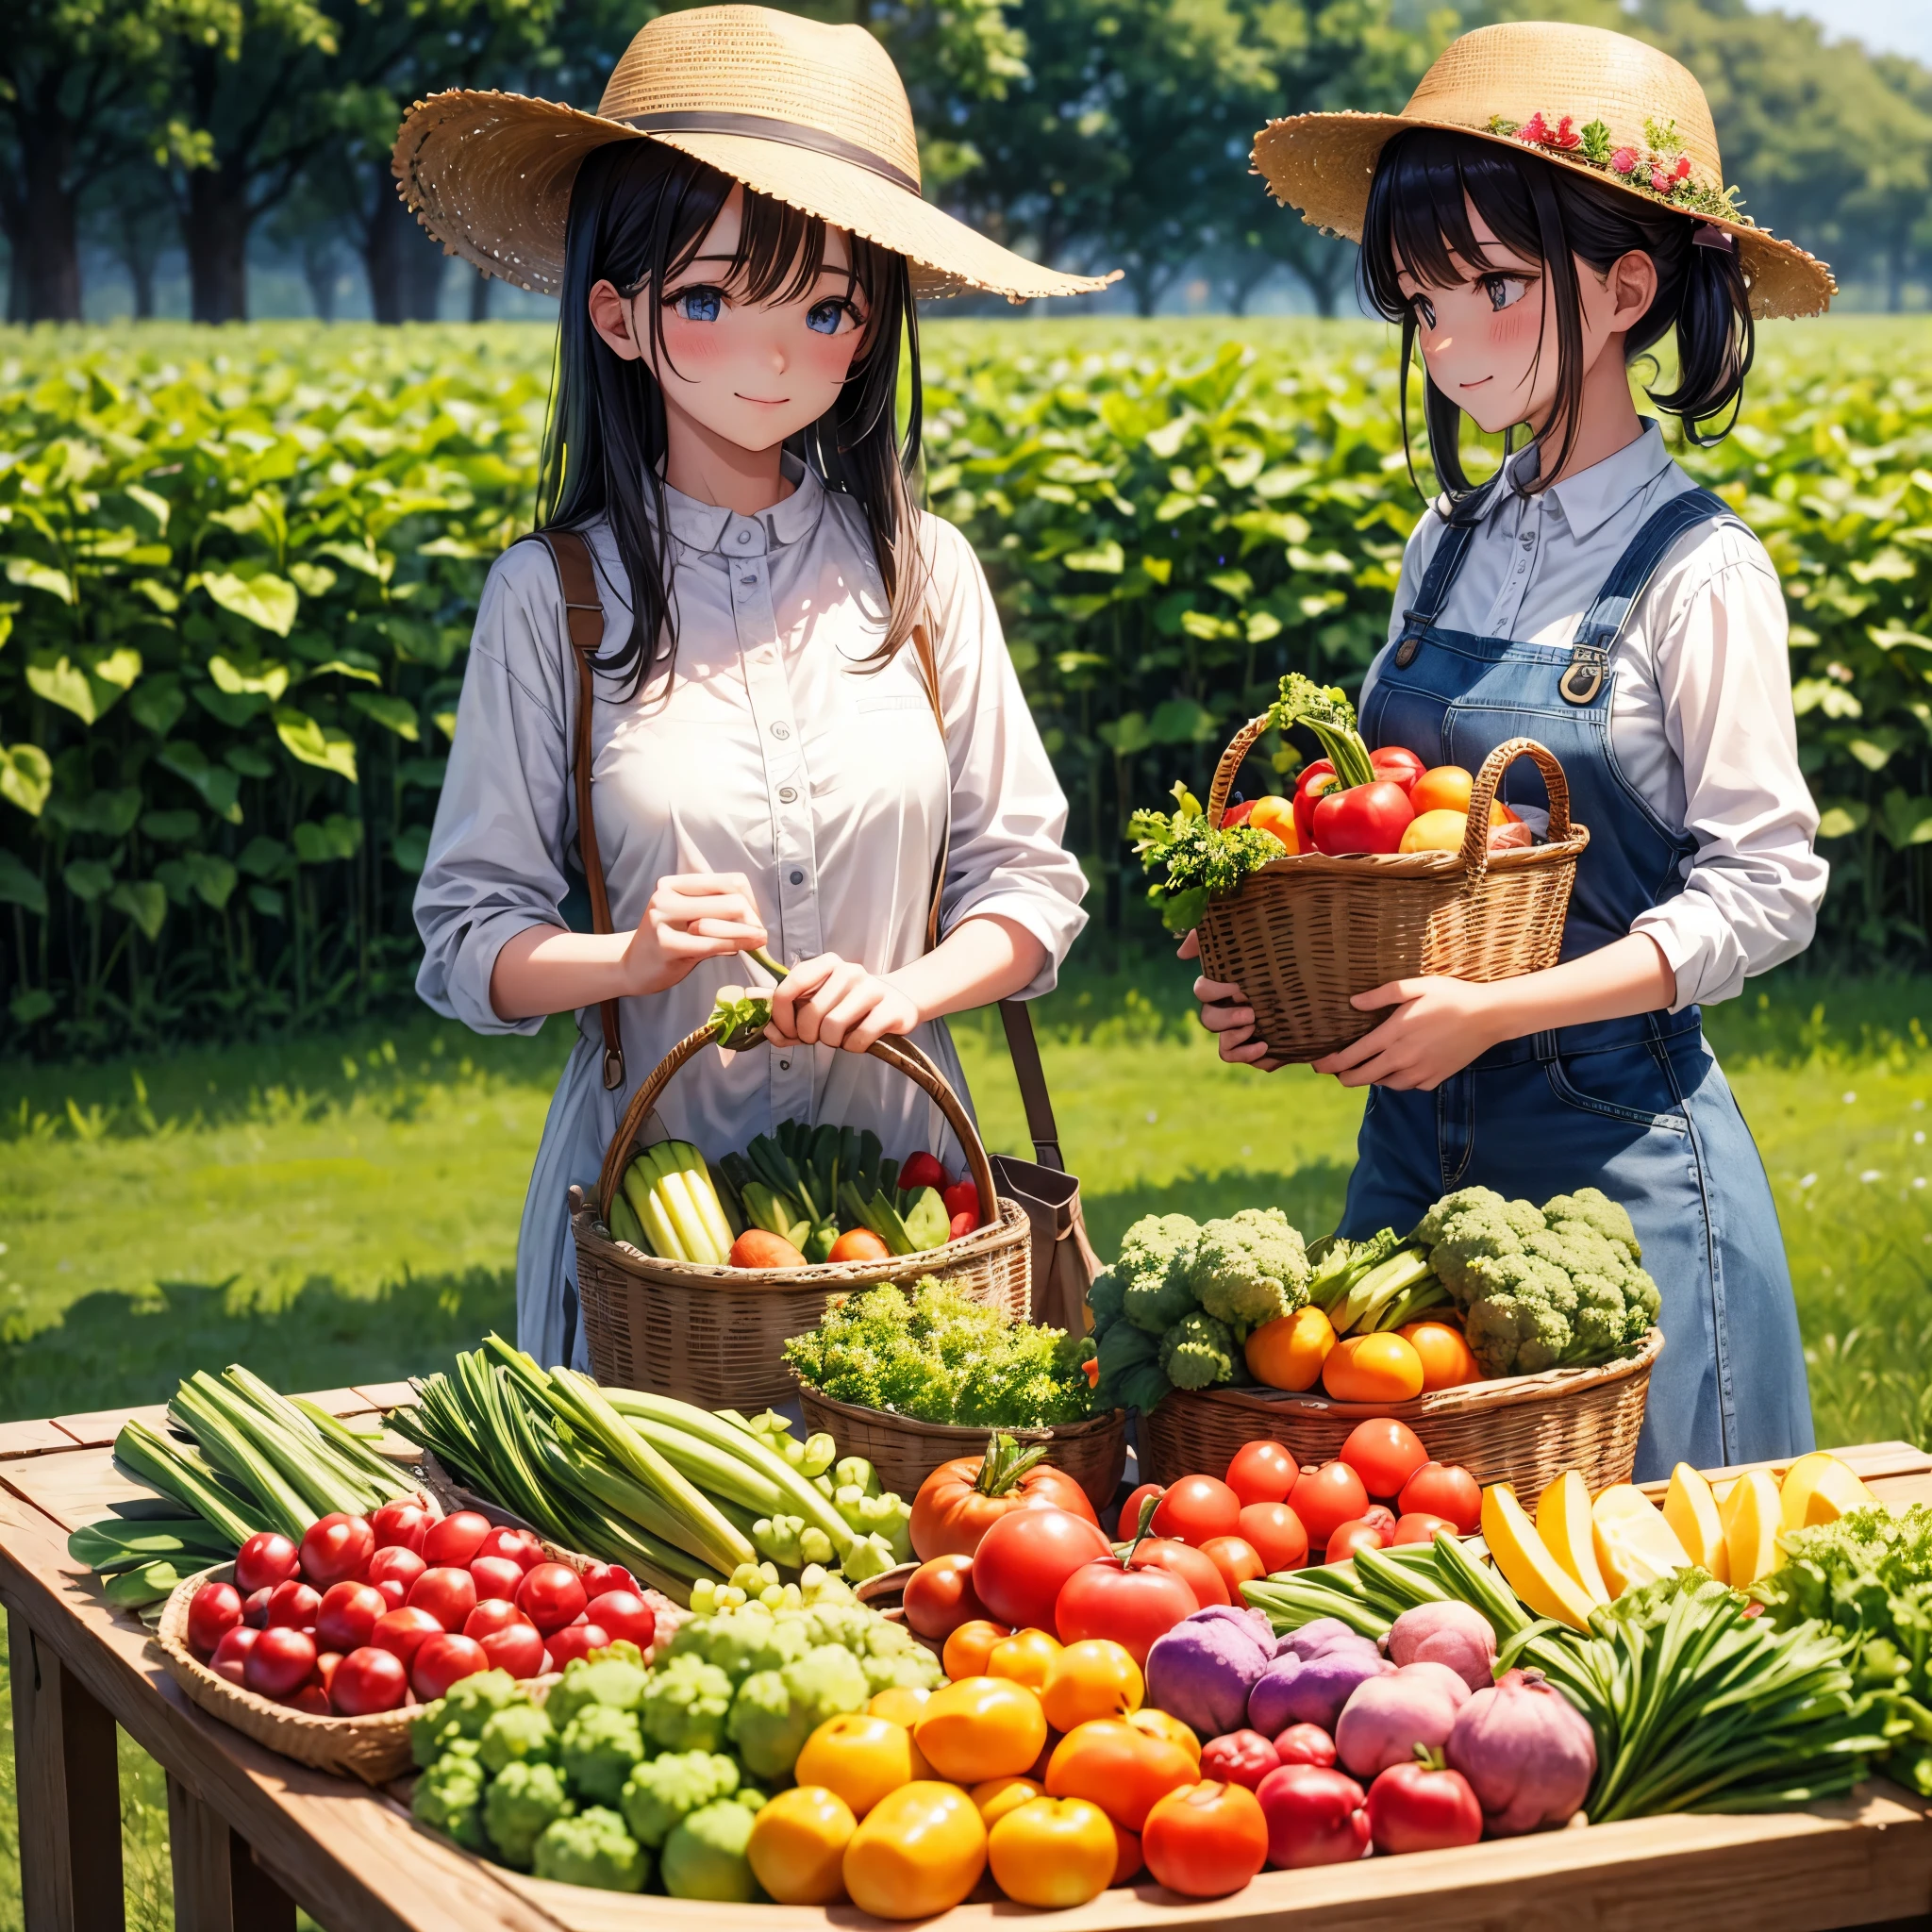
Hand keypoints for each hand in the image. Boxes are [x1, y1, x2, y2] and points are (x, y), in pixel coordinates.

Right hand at [624, 872, 767, 997]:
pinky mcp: (667, 945)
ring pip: (724, 919)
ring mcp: (663, 919)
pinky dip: (734, 945)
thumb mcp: (689, 918)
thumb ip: (716, 912)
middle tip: (760, 935)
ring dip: (747, 933)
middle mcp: (666, 896)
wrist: (632, 967)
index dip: (750, 900)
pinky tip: (743, 950)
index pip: (729, 881)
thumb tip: (756, 918)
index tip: (754, 918)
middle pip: (730, 899)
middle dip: (753, 918)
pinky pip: (712, 943)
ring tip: (759, 942)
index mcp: (674, 884)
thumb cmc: (667, 941)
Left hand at [766, 952, 921, 1052]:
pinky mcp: (890, 1010)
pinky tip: (858, 1039)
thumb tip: (764, 1022)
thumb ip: (786, 1013)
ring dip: (832, 1041)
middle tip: (819, 1036)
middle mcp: (849, 971)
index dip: (781, 1015)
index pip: (790, 985)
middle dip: (809, 1035)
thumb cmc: (848, 1004)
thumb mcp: (816, 1002)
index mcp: (827, 963)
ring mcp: (872, 989)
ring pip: (832, 1027)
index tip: (786, 1031)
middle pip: (810, 1013)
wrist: (897, 1001)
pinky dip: (853, 1046)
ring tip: (841, 1036)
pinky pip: (858, 1039)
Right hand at [1177, 928, 1282, 1070]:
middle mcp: (1233, 1007)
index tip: (1238, 985)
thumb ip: (1215, 934)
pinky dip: (1249, 1055)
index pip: (1203, 990)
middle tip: (1251, 1012)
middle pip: (1208, 1019)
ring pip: (1222, 1043)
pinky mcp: (1260, 1046)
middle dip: (1225, 1018)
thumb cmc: (1288, 948)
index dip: (1214, 991)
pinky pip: (1242, 1058)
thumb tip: (1181, 954)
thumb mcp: (1255, 931)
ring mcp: (1245, 1030)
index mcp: (1229, 983)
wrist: (1328, 977)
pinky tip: (1267, 1046)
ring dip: (1234, 1037)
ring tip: (1256, 1026)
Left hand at [1311, 975, 1501, 1089]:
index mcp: (1393, 1035)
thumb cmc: (1451, 996)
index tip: (1317, 1064)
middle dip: (1345, 1076)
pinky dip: (1397, 1080)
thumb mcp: (1415, 987)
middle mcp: (1402, 1059)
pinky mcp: (1434, 1080)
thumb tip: (1353, 1002)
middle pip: (1363, 1077)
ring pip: (1385, 1084)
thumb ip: (1382, 995)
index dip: (1331, 1063)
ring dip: (1373, 1078)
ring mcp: (1419, 1072)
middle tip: (1337, 1072)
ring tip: (1368, 1067)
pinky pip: (1407, 1086)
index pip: (1352, 1056)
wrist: (1488, 1017)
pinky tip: (1398, 1068)